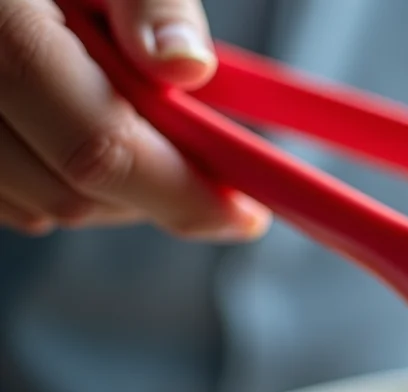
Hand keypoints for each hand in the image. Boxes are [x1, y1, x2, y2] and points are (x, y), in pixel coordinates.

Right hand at [0, 0, 268, 238]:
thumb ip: (151, 3)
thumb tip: (185, 67)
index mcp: (2, 29)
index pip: (98, 146)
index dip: (181, 194)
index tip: (244, 214)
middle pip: (68, 191)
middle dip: (154, 197)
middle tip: (209, 174)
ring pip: (33, 207)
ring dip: (107, 196)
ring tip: (146, 141)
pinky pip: (1, 195)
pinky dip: (53, 184)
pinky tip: (82, 137)